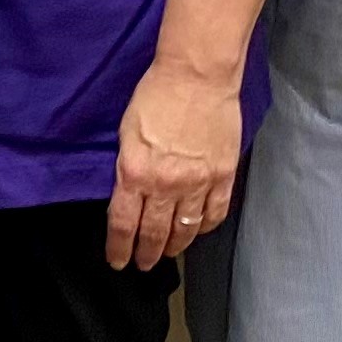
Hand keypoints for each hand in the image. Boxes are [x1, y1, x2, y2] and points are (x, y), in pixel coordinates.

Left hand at [109, 55, 241, 269]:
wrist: (196, 76)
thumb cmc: (155, 96)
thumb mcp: (126, 134)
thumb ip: (128, 168)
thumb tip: (130, 194)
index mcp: (134, 173)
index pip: (123, 224)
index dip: (119, 248)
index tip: (118, 261)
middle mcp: (165, 185)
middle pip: (155, 233)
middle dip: (147, 254)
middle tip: (143, 264)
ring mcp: (197, 183)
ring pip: (185, 229)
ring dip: (176, 245)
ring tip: (169, 252)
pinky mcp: (222, 176)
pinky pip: (215, 213)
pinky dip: (205, 227)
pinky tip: (198, 230)